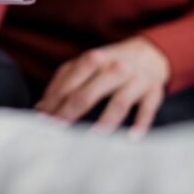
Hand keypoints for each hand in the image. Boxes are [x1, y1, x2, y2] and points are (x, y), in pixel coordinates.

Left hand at [36, 37, 169, 136]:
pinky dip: (140, 124)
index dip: (53, 103)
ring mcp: (135, 79)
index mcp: (93, 59)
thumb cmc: (109, 64)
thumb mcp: (86, 65)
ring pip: (118, 102)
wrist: (148, 54)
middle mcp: (114, 67)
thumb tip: (40, 108)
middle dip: (70, 113)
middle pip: (88, 93)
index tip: (42, 121)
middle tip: (58, 133)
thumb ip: (63, 82)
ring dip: (105, 122)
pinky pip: (147, 109)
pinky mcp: (153, 91)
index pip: (68, 84)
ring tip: (92, 139)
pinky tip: (131, 139)